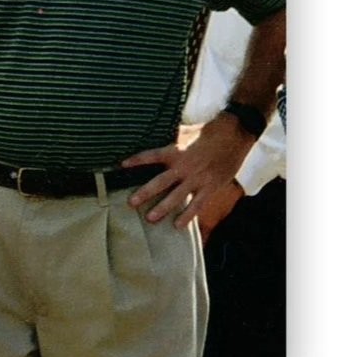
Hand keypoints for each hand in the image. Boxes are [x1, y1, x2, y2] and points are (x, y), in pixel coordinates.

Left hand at [122, 113, 253, 229]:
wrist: (235, 134)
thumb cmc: (208, 131)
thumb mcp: (185, 131)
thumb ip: (170, 140)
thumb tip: (153, 135)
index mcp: (176, 150)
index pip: (151, 156)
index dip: (136, 160)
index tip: (122, 165)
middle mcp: (184, 166)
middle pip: (160, 182)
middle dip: (144, 193)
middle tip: (131, 203)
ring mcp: (197, 178)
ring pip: (176, 197)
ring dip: (162, 208)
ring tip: (150, 219)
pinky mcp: (210, 187)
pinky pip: (197, 204)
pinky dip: (187, 215)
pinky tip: (178, 225)